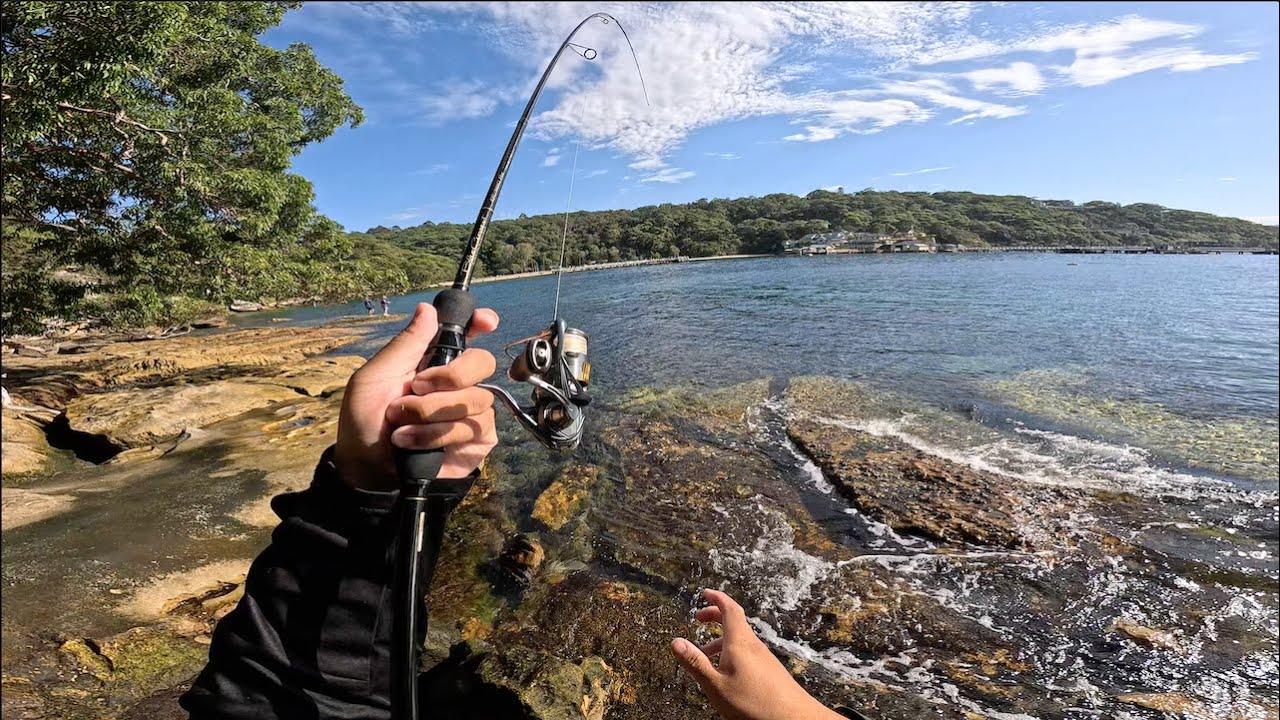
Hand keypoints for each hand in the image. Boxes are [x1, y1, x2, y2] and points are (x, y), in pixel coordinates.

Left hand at [334, 302, 499, 490]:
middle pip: (482, 362)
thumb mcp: (373, 378)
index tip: (485, 322)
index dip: (479, 323)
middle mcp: (455, 384)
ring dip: (431, 413)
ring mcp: (469, 412)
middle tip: (417, 388)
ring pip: (476, 398)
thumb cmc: (364, 422)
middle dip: (450, 375)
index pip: (466, 334)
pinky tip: (413, 443)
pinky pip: (475, 427)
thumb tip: (428, 308)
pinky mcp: (476, 440)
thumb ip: (404, 345)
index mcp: (432, 361)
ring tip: (401, 426)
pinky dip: (438, 435)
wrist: (365, 470)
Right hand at [671, 589, 845, 719]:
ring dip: (720, 641)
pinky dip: (731, 653)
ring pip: (739, 640)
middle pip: (733, 621)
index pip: (729, 609)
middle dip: (715, 616)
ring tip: (704, 655)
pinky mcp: (769, 669)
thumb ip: (696, 663)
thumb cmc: (754, 703)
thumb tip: (675, 642)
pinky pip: (747, 653)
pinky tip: (725, 672)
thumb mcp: (716, 685)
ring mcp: (763, 657)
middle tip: (699, 618)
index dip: (717, 598)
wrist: (793, 718)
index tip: (705, 593)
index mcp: (740, 642)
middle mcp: (753, 645)